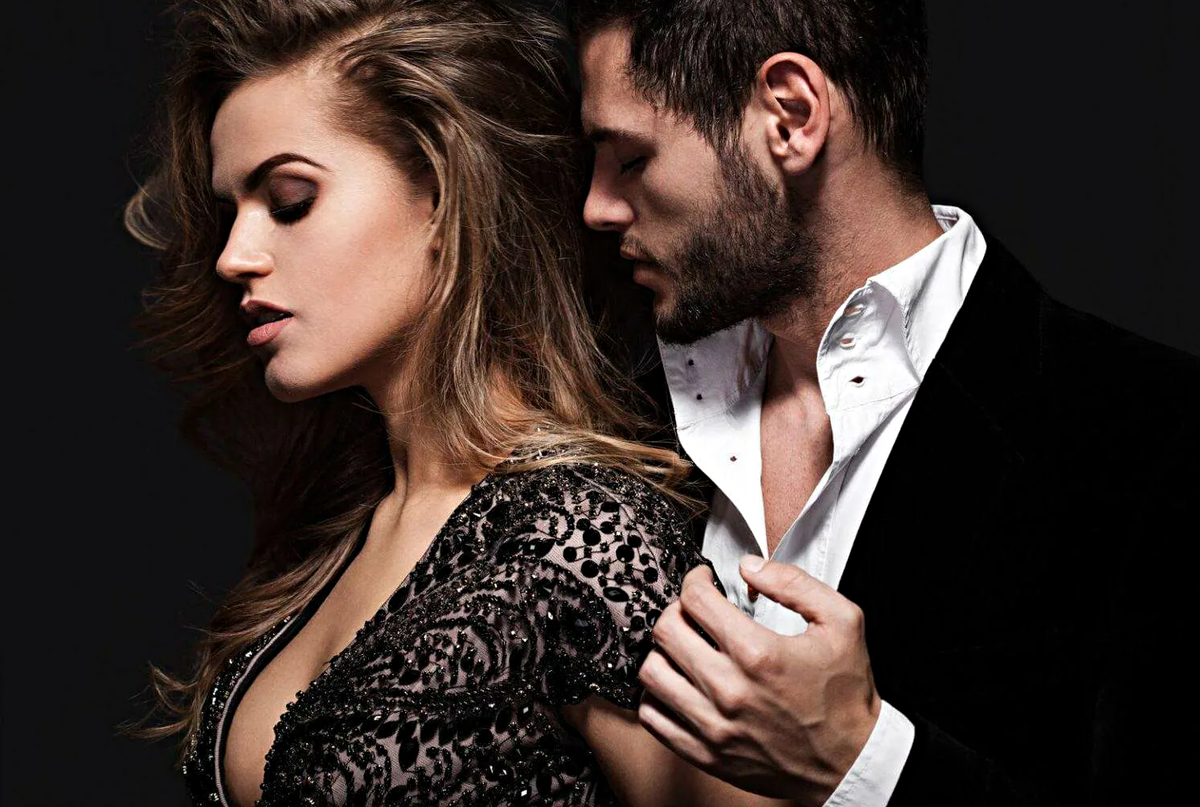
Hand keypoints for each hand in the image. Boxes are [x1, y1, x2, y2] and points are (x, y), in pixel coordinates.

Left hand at [637, 557, 881, 805]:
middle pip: (666, 631)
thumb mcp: (842, 622)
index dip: (695, 580)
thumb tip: (749, 566)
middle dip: (676, 610)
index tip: (703, 581)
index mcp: (758, 654)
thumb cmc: (845, 694)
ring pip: (652, 673)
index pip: (696, 600)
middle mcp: (729, 690)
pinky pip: (653, 718)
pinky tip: (679, 684)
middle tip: (692, 611)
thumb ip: (794, 584)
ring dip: (662, 651)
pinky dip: (656, 696)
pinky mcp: (706, 754)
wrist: (852, 761)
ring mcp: (714, 726)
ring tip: (683, 647)